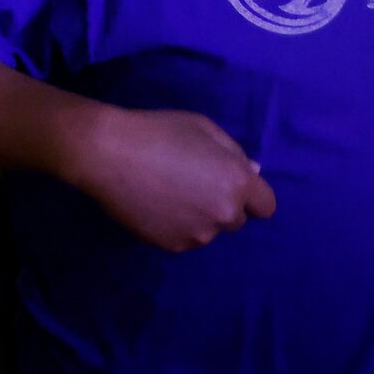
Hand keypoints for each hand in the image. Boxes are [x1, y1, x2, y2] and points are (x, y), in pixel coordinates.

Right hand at [69, 104, 275, 251]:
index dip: (250, 196)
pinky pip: (183, 238)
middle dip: (220, 205)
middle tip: (189, 184)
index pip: (266, 206)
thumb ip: (233, 152)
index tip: (226, 185)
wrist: (107, 152)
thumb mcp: (201, 127)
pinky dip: (174, 226)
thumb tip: (252, 173)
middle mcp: (224, 213)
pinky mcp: (173, 246)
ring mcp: (199, 233)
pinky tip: (152, 205)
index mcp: (236, 182)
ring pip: (208, 230)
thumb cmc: (156, 131)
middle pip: (236, 220)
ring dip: (197, 217)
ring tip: (165, 194)